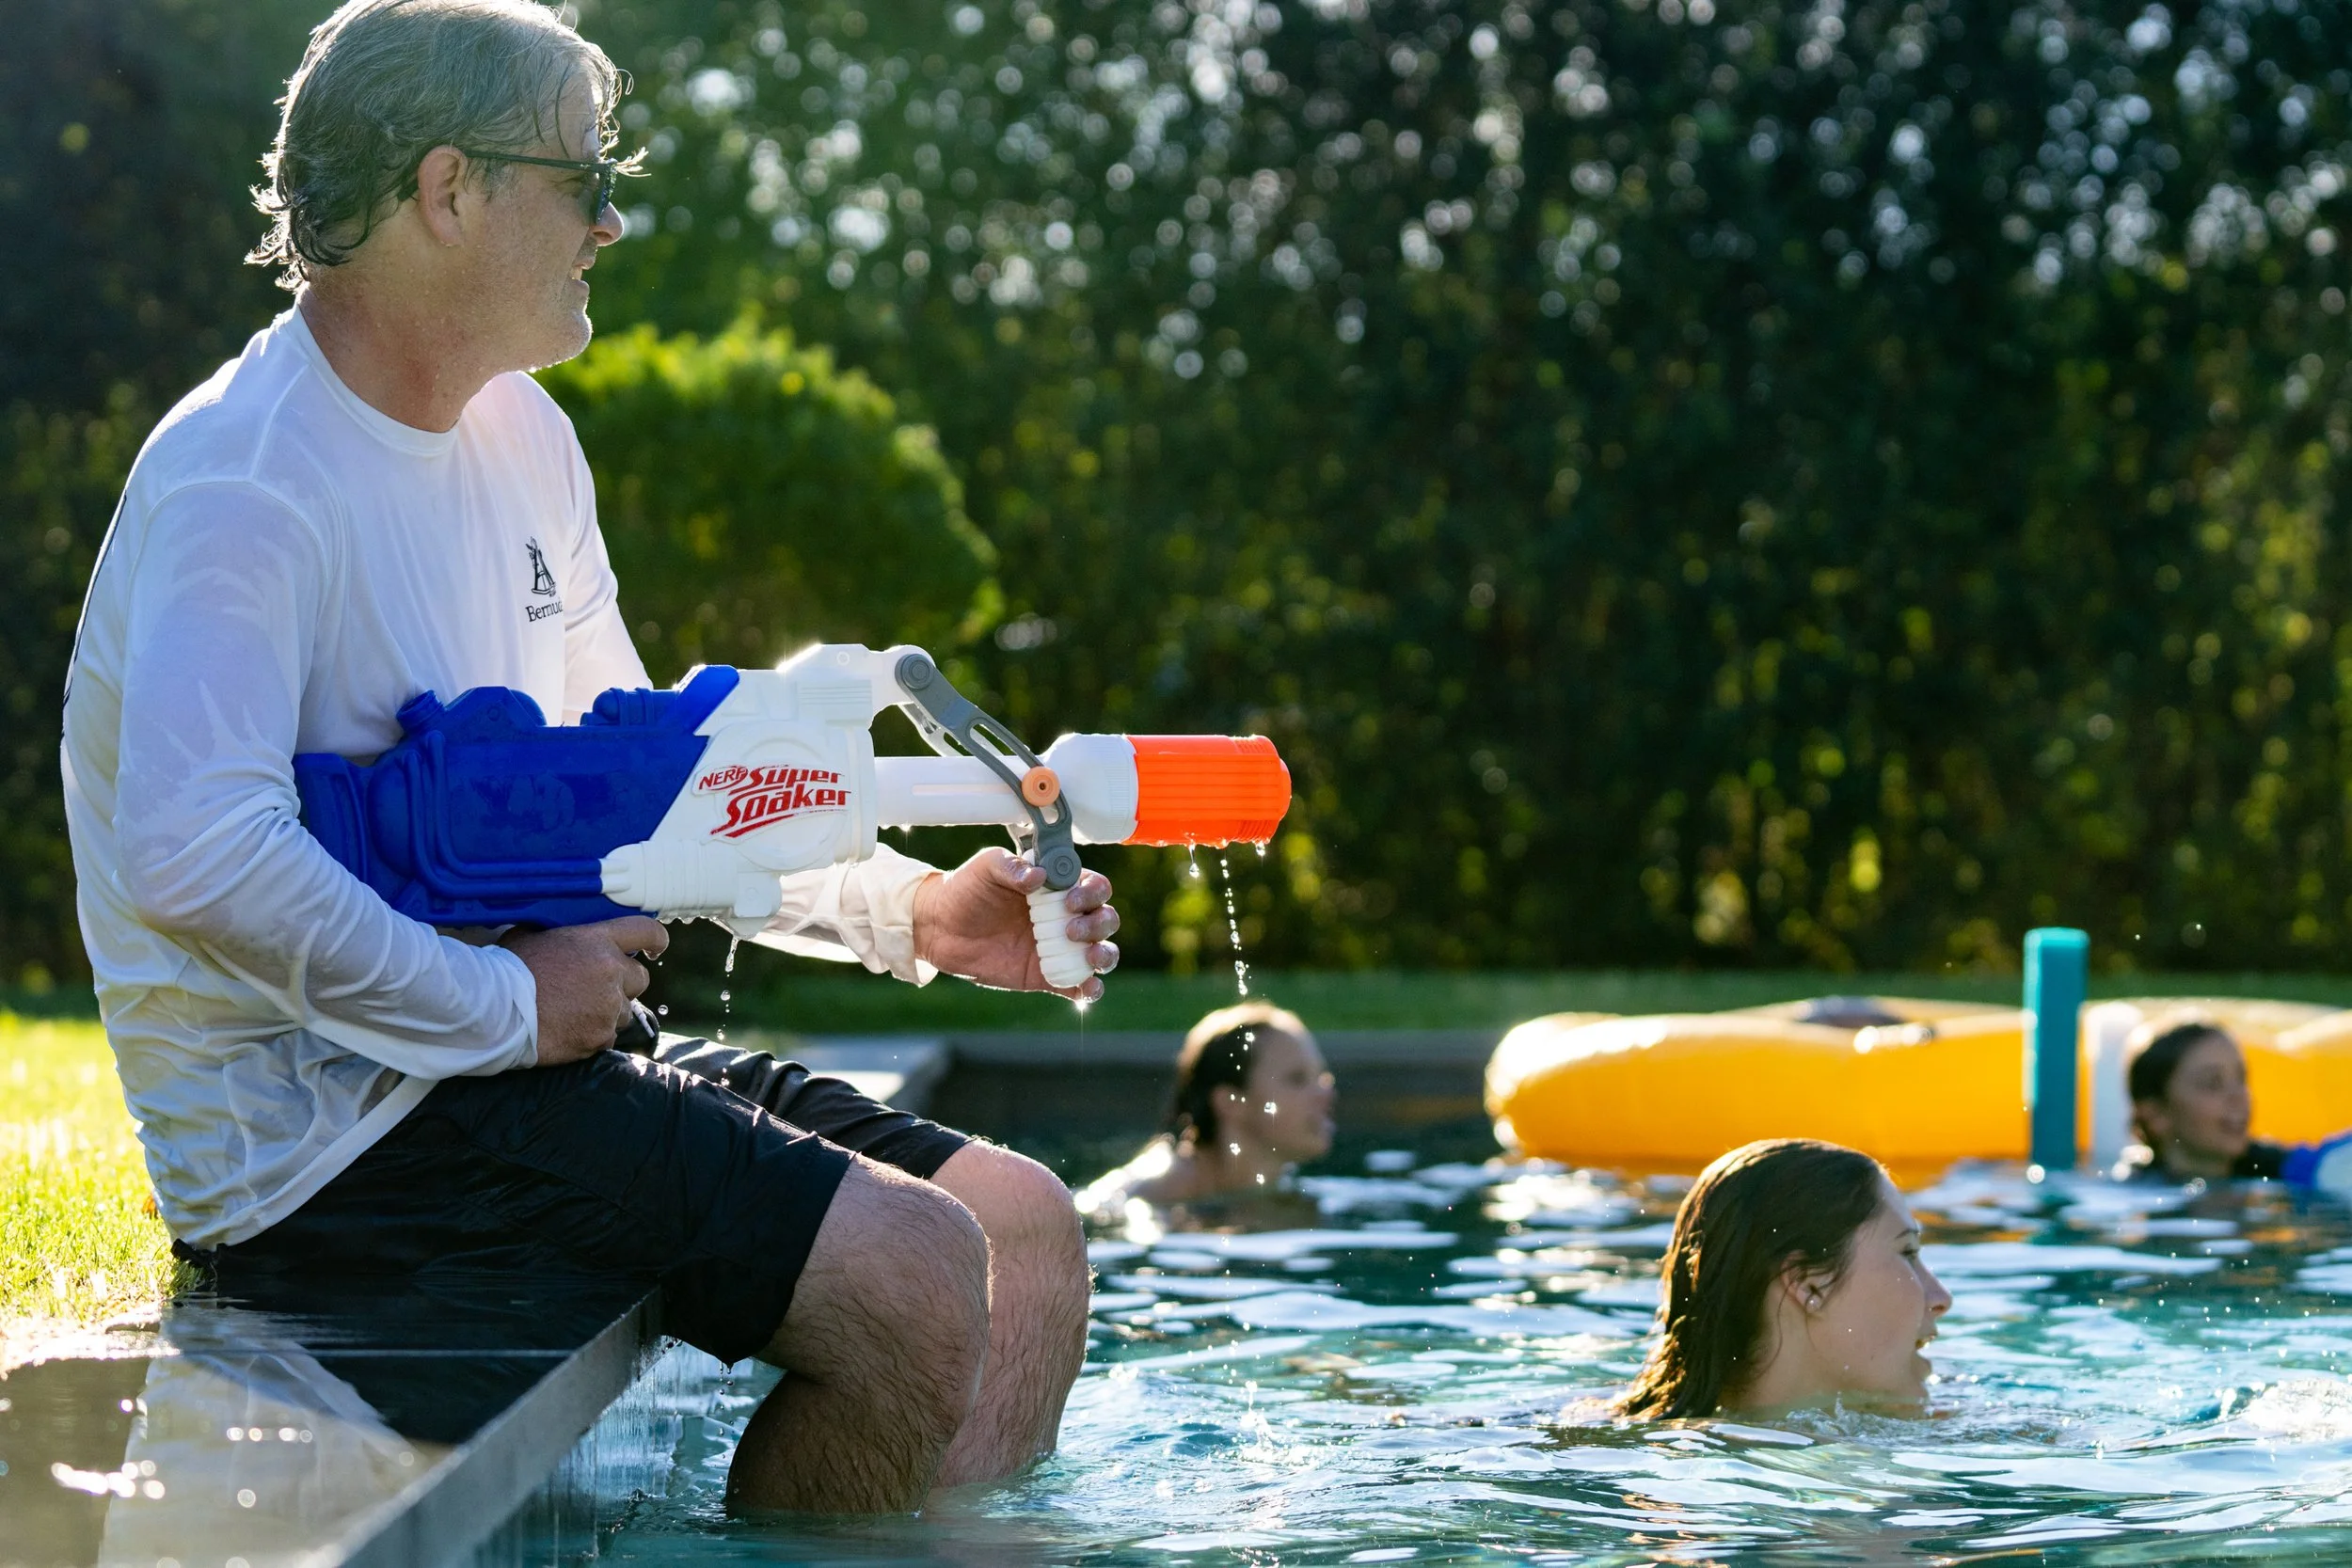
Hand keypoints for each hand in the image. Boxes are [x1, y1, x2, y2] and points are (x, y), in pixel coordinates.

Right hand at [502, 916, 669, 1065]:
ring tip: (574, 1013)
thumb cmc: (508, 970)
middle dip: (624, 984)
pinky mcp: (600, 1037)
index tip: (655, 947)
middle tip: (596, 989)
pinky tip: (568, 1030)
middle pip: (641, 978)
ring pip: (624, 1012)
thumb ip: (558, 935)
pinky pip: (607, 1037)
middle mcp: (611, 972)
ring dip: (607, 1012)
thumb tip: (557, 933)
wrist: (496, 1012)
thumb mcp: (532, 936)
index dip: (655, 939)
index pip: (646, 932)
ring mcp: (608, 1007)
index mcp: (598, 941)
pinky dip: (592, 1035)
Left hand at [912, 847, 1120, 1001]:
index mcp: (1057, 886)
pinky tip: (1086, 987)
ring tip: (1090, 957)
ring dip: (1104, 955)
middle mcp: (1064, 916)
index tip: (1069, 900)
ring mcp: (1058, 948)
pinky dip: (1089, 989)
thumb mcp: (987, 867)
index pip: (1094, 886)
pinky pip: (1077, 985)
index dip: (1092, 893)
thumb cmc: (966, 890)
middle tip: (1071, 930)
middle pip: (1105, 920)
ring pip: (1101, 953)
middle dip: (1098, 925)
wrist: (939, 927)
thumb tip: (1038, 877)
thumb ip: (1012, 867)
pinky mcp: (1046, 976)